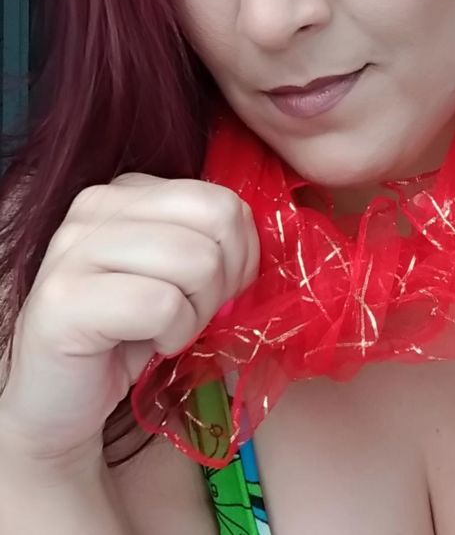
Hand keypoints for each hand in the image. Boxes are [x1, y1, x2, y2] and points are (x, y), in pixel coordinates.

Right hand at [0, 174, 258, 465]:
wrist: (61, 398)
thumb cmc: (129, 331)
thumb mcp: (177, 272)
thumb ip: (210, 241)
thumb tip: (258, 241)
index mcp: (127, 191)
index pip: (220, 198)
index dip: (241, 251)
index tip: (220, 287)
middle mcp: (95, 206)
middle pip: (216, 220)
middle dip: (225, 278)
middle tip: (197, 310)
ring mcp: (74, 249)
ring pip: (196, 260)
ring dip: (199, 311)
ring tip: (171, 328)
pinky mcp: (64, 300)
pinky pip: (163, 306)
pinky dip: (175, 335)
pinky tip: (152, 345)